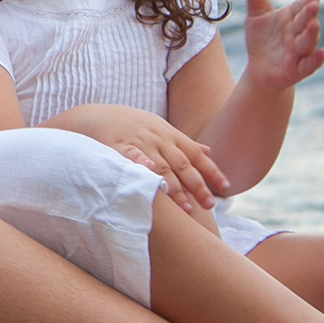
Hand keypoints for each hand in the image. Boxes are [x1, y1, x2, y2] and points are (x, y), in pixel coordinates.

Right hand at [47, 104, 229, 211]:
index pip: (195, 155)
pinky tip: (150, 174)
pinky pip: (130, 156)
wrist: (96, 115)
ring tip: (186, 207)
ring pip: (160, 166)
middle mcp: (158, 139)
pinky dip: (140, 163)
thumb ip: (184, 143)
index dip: (211, 171)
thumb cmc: (131, 125)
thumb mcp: (160, 128)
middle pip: (182, 164)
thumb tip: (209, 151)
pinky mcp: (118, 146)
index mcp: (170, 135)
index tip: (226, 188)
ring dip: (174, 187)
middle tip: (210, 205)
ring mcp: (139, 142)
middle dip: (197, 185)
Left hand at [239, 0, 323, 91]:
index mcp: (291, 17)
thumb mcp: (256, 14)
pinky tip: (323, 53)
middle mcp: (298, 33)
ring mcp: (300, 51)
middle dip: (310, 14)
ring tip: (315, 24)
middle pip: (305, 22)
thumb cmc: (262, 40)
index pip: (301, 6)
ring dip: (312, 34)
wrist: (258, 69)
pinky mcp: (298, 69)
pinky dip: (317, 59)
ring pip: (308, 42)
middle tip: (313, 4)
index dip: (308, 0)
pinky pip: (310, 64)